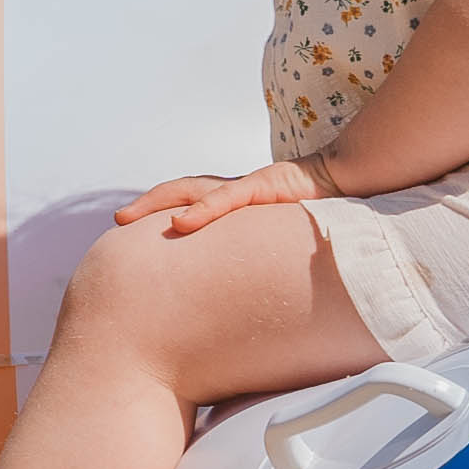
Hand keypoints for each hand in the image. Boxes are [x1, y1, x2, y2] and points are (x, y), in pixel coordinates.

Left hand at [114, 159, 329, 236]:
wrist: (350, 181)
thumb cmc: (319, 212)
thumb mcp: (280, 236)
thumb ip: (260, 252)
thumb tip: (244, 287)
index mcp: (238, 200)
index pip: (191, 200)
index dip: (161, 209)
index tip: (134, 229)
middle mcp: (236, 190)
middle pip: (181, 191)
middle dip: (147, 205)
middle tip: (117, 221)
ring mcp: (248, 187)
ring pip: (192, 190)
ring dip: (158, 203)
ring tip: (129, 219)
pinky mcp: (265, 186)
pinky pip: (226, 198)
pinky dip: (201, 210)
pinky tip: (180, 223)